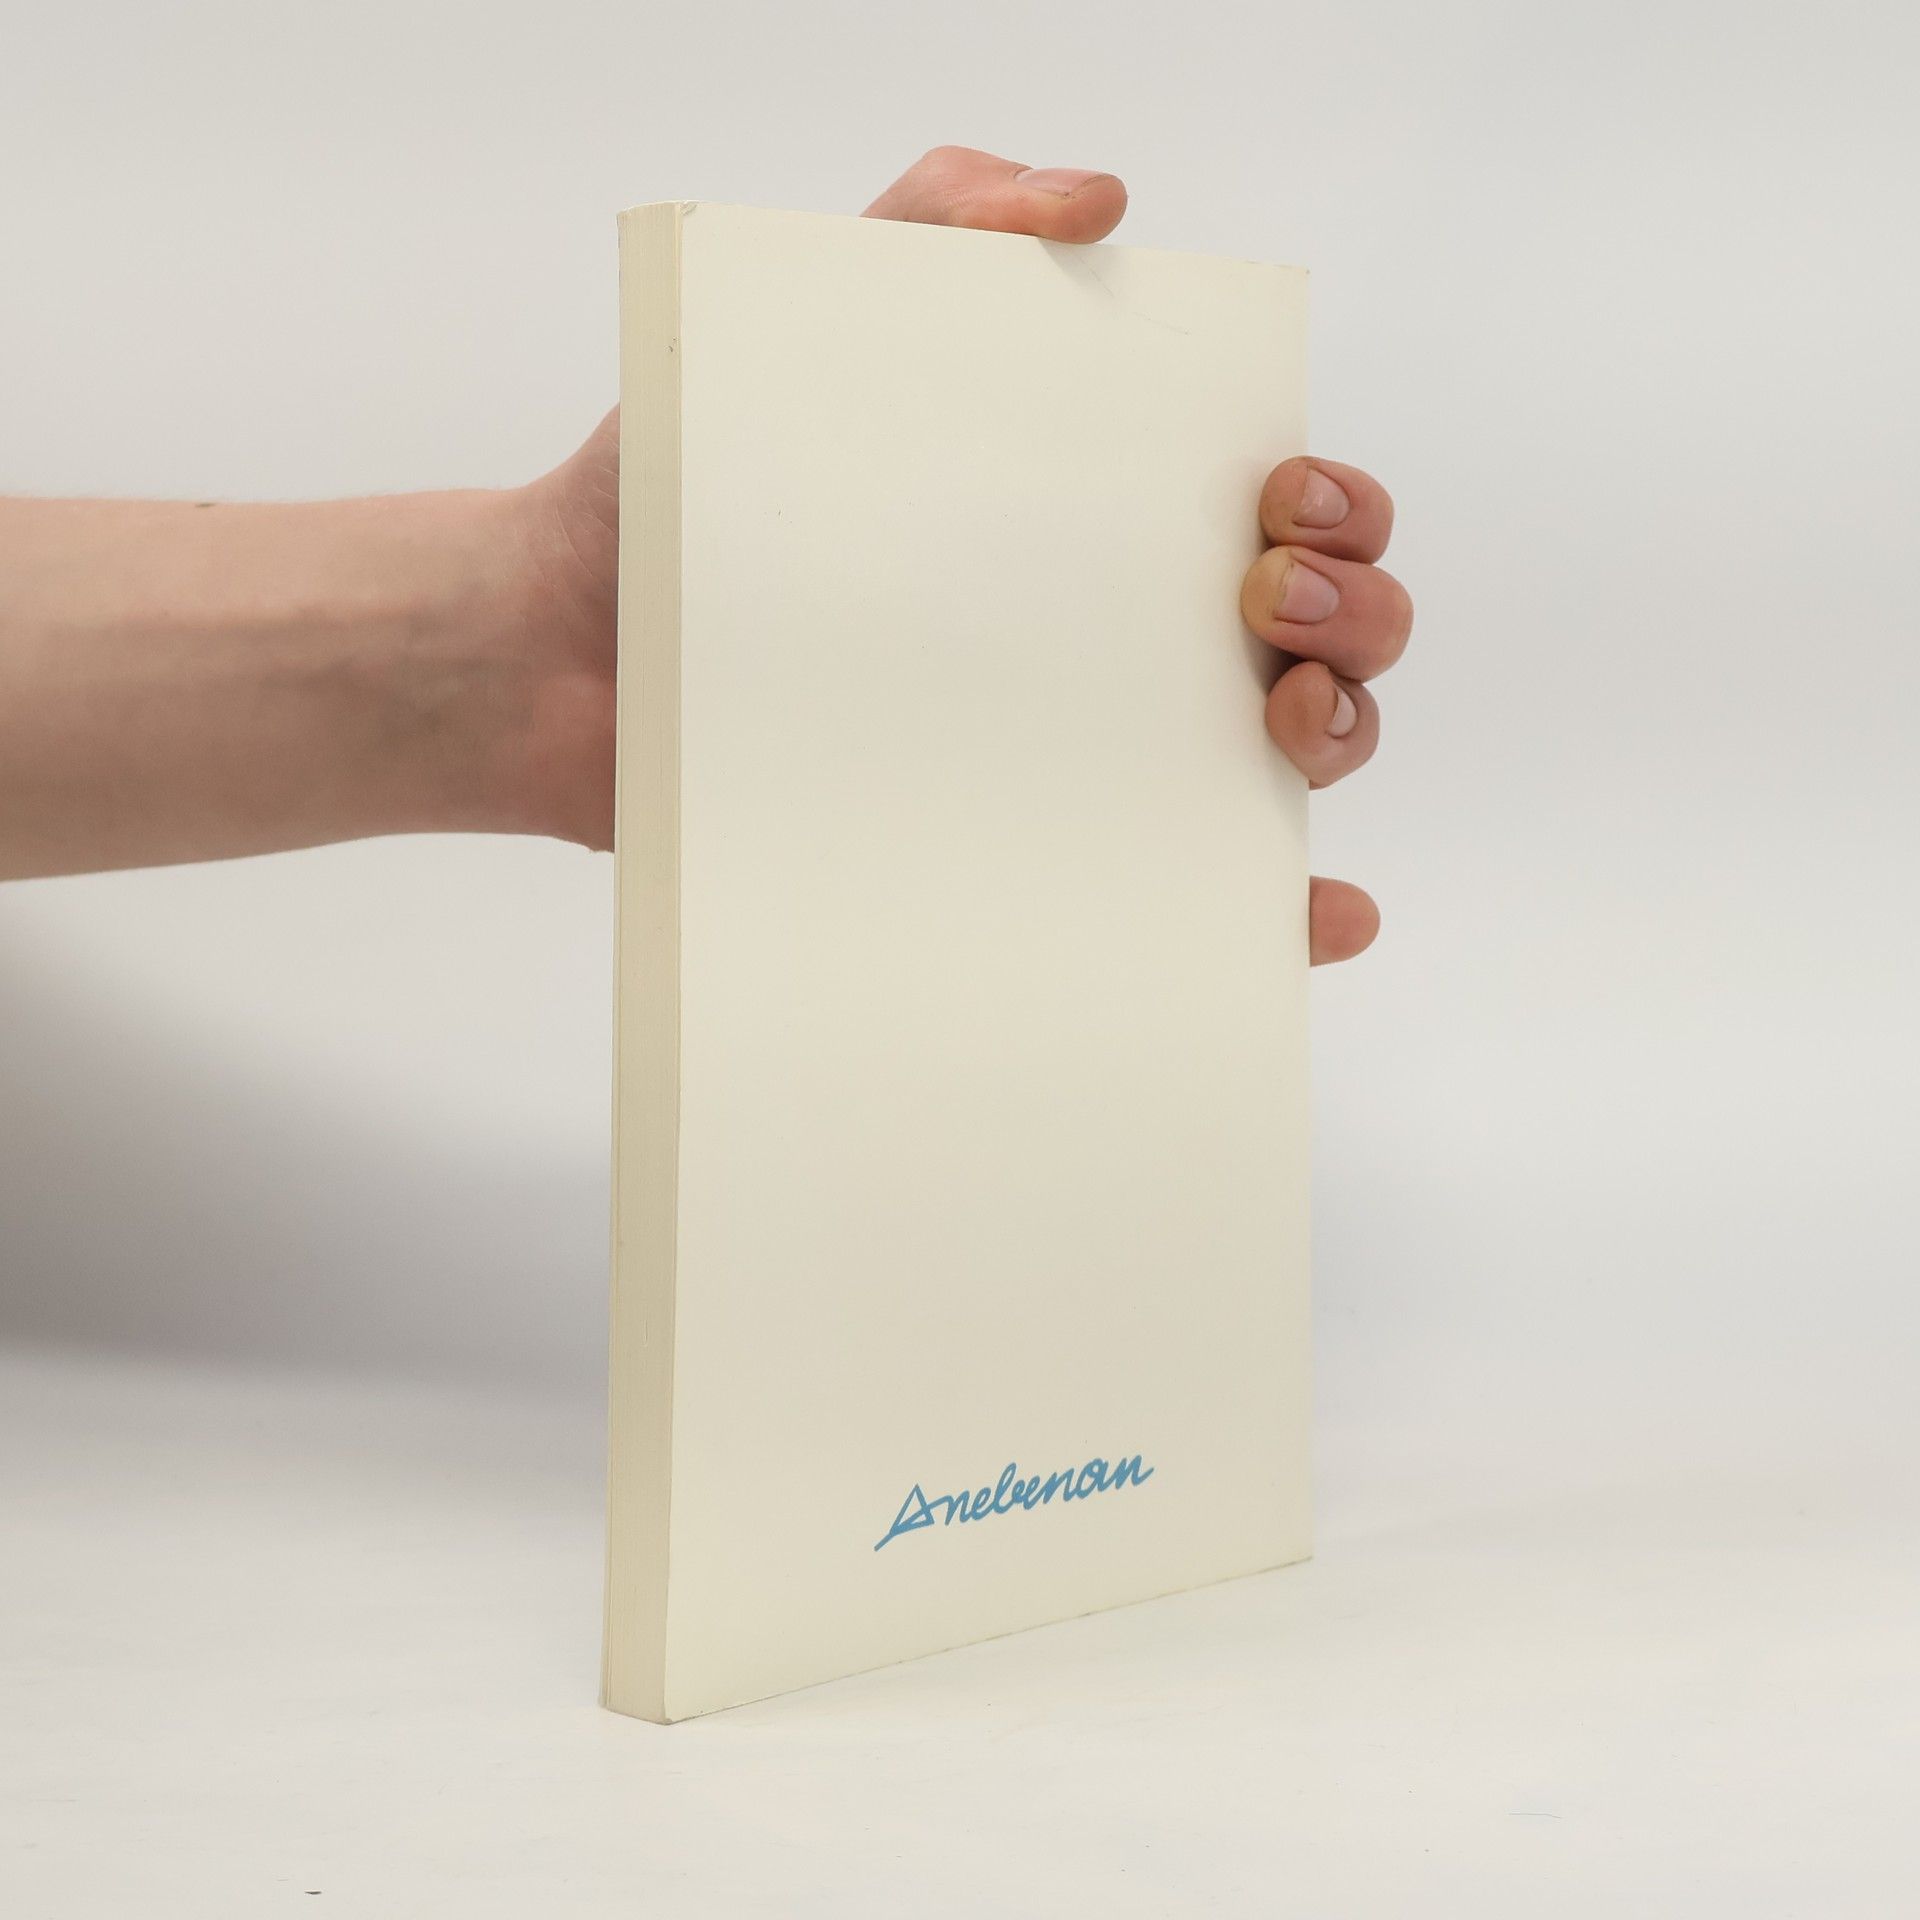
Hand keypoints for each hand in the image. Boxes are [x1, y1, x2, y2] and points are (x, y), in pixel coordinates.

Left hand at [520, 148, 1408, 963]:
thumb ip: (928, 218)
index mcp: (1097, 521)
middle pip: (1325, 629)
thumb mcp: (796, 316)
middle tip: (1260, 596)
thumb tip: (1094, 197)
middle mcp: (1115, 640)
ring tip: (1276, 716)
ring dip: (1343, 733)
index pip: (1286, 507)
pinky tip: (1320, 913)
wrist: (561, 658)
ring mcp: (1081, 757)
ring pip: (1285, 759)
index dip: (1336, 503)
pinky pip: (1184, 899)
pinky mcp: (1028, 860)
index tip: (1277, 499)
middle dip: (1354, 608)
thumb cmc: (679, 497)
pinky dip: (1280, 914)